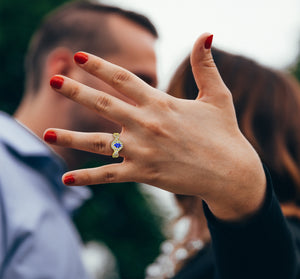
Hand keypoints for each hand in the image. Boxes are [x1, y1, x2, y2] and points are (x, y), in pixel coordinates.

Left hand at [45, 33, 265, 220]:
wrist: (230, 172)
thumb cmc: (224, 133)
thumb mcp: (217, 96)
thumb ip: (206, 66)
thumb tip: (207, 34)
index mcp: (161, 103)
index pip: (124, 79)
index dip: (100, 66)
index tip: (79, 57)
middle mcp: (147, 125)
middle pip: (104, 105)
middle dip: (77, 92)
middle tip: (54, 80)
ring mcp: (143, 151)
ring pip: (99, 143)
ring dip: (71, 138)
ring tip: (46, 132)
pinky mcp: (144, 174)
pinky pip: (109, 175)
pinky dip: (87, 177)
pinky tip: (65, 178)